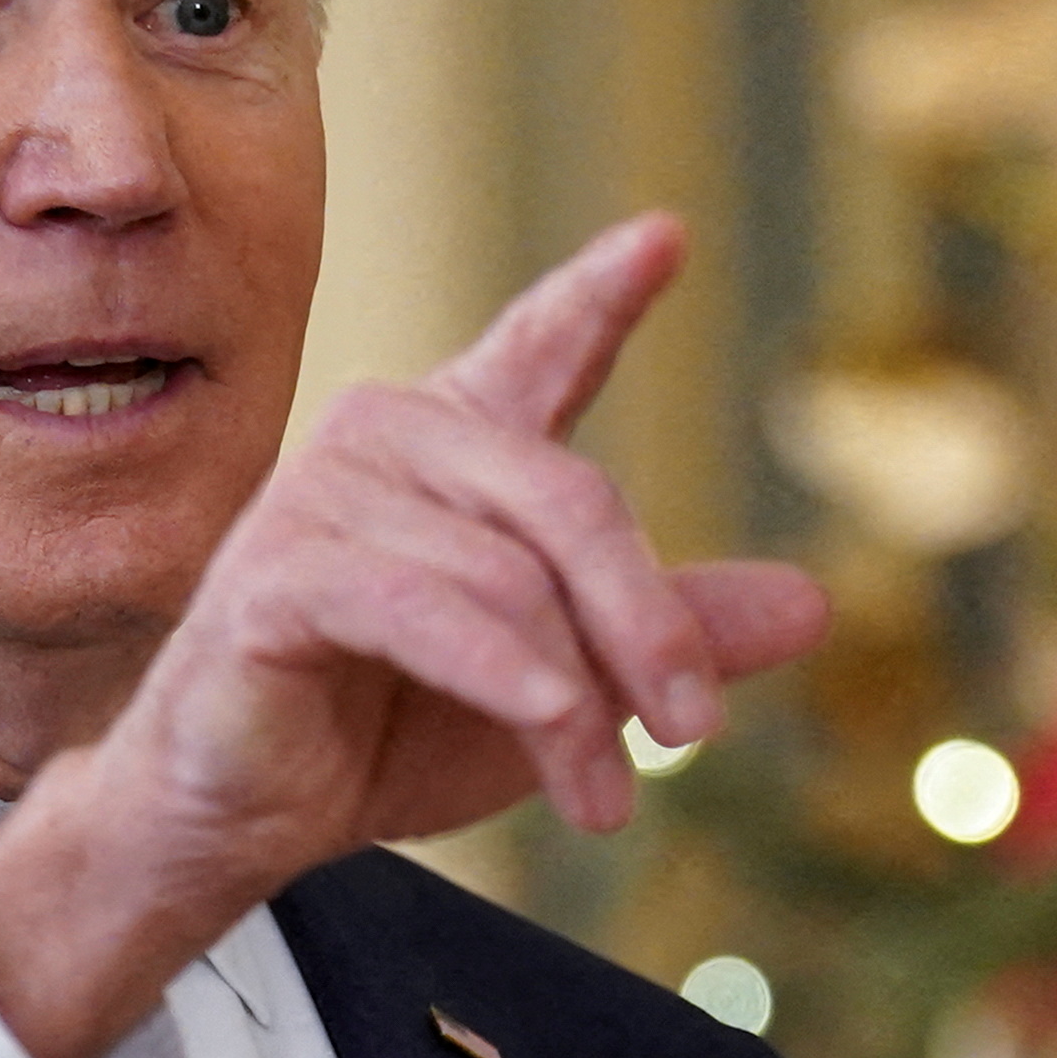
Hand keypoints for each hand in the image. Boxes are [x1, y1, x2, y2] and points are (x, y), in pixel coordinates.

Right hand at [0, 214, 824, 1057]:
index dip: (599, 294)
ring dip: (576, 703)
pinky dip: (506, 675)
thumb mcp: (565, 690)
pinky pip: (426, 608)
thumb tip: (814, 604)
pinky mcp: (277, 574)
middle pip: (570, 500)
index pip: (538, 348)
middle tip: (697, 727)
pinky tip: (551, 730)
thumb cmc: (386, 734)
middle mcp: (390, 439)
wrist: (242, 820)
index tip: (665, 237)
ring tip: (605, 797)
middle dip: (649, 624)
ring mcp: (323, 496)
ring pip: (509, 575)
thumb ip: (672, 636)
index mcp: (457, 448)